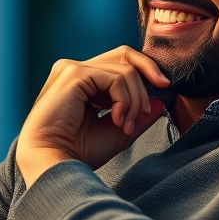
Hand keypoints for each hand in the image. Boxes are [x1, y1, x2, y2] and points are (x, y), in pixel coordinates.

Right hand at [16, 45, 169, 186]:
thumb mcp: (117, 132)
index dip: (145, 70)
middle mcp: (75, 71)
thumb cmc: (78, 152)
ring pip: (125, 70)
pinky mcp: (73, 73)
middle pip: (124, 55)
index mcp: (82, 82)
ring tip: (125, 126)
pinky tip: (117, 120)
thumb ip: (136, 116)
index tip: (164, 86)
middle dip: (148, 73)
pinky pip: (116, 78)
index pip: (120, 63)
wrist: (55, 164)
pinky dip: (125, 100)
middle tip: (148, 107)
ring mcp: (72, 69)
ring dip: (134, 101)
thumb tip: (159, 104)